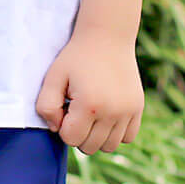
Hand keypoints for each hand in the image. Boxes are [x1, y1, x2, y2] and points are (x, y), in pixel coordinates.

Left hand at [34, 25, 143, 154]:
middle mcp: (112, 112)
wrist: (106, 36)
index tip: (64, 105)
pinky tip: (106, 113)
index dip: (62, 125)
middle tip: (76, 107)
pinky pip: (128, 137)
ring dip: (97, 135)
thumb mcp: (53, 76)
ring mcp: (128, 112)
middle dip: (78, 132)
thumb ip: (46, 106)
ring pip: (109, 146)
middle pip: (90, 147)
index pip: (71, 139)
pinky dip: (116, 132)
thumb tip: (56, 129)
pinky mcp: (138, 109)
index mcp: (89, 105)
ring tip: (91, 112)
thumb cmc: (76, 57)